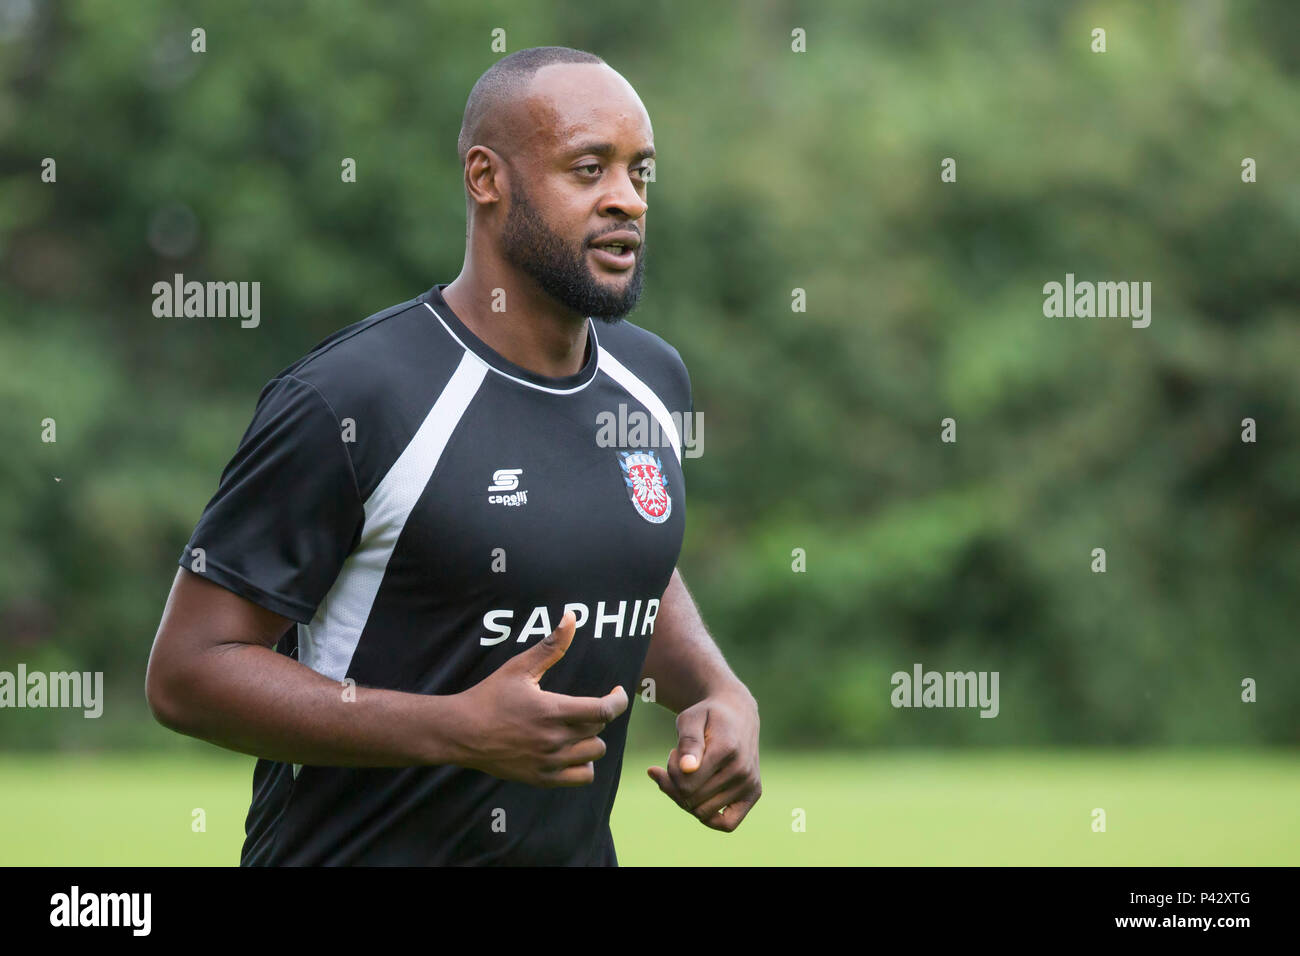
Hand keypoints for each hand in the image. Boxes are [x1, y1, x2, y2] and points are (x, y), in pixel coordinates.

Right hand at [455, 611, 627, 787]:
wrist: (462, 732)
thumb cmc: (490, 696)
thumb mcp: (520, 667)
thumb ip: (551, 645)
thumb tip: (571, 616)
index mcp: (552, 710)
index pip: (604, 710)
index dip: (619, 700)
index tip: (617, 691)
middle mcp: (555, 739)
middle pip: (599, 729)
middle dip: (597, 714)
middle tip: (582, 706)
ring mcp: (550, 762)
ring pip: (595, 753)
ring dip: (592, 738)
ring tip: (578, 728)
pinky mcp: (543, 778)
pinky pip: (583, 777)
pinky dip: (585, 764)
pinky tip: (573, 751)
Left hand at [646, 687, 759, 830]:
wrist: (738, 714)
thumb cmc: (708, 716)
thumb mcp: (691, 718)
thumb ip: (688, 742)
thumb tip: (687, 769)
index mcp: (727, 749)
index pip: (686, 783)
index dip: (671, 773)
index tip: (673, 753)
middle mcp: (742, 770)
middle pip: (692, 800)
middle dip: (675, 784)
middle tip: (679, 761)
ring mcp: (750, 784)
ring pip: (703, 813)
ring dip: (688, 797)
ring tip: (690, 773)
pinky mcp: (753, 794)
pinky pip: (727, 824)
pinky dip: (709, 818)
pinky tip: (699, 799)